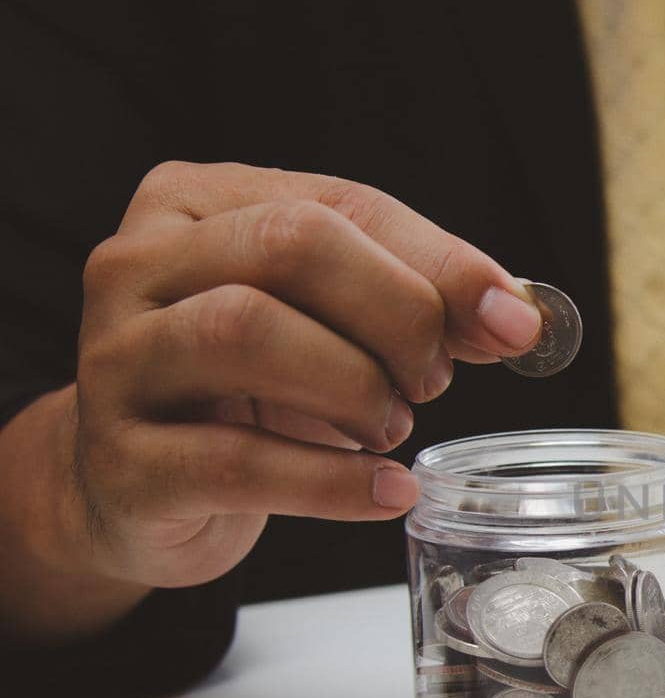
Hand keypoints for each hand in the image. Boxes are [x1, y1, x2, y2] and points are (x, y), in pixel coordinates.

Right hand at [61, 161, 545, 592]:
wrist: (135, 493)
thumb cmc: (245, 393)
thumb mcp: (328, 328)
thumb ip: (417, 306)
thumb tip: (514, 317)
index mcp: (194, 204)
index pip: (340, 205)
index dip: (440, 263)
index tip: (513, 321)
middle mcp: (137, 265)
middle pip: (290, 245)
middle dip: (395, 314)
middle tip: (432, 379)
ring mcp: (116, 362)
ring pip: (245, 330)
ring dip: (356, 386)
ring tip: (393, 428)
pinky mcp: (122, 463)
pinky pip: (236, 461)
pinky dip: (333, 481)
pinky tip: (387, 491)